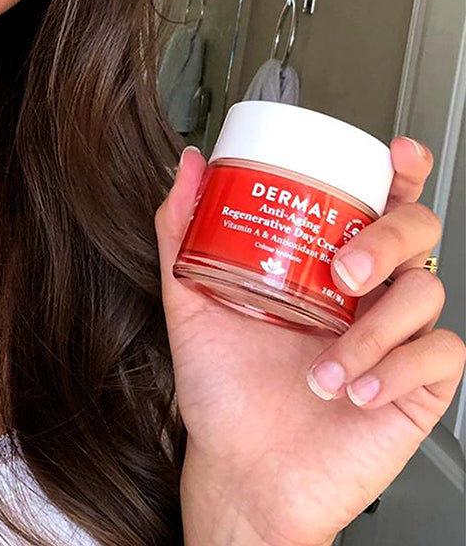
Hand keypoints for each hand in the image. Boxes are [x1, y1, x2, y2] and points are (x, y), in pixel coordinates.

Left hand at [156, 137, 465, 545]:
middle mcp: (365, 292)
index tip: (396, 154)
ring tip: (325, 362)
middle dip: (387, 239)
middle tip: (341, 270)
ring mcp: (395, 337)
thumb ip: (181, 231)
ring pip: (428, 292)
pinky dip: (396, 367)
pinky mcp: (416, 387)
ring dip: (375, 324)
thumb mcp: (190, 300)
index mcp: (323, 264)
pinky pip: (441, 355)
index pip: (375, 202)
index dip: (399, 170)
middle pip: (417, 231)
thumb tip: (191, 165)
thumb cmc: (223, 389)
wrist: (239, 467)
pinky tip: (352, 388)